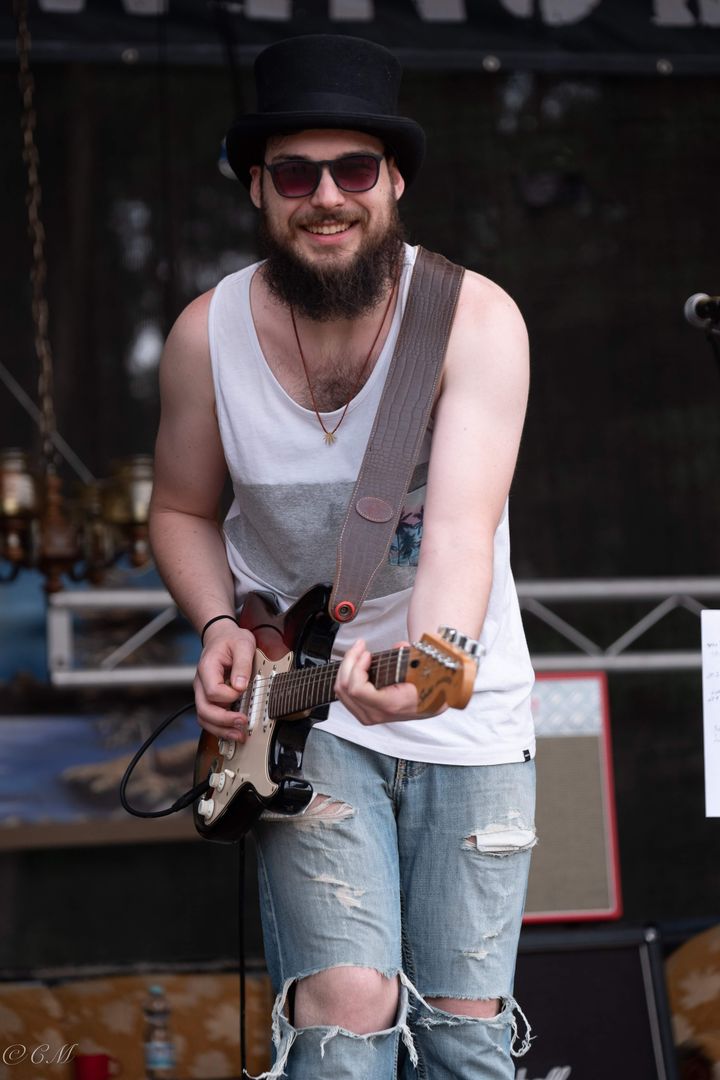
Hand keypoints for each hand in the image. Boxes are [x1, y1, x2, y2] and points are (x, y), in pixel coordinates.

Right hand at [194, 622, 255, 740]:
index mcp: (207, 668)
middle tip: (242, 723)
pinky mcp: (209, 699)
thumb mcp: (243, 644)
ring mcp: (203, 693)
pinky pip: (210, 718)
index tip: (243, 690)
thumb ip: (242, 664)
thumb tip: (240, 686)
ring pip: (204, 718)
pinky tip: (234, 732)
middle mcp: (201, 683)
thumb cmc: (231, 640)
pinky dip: (221, 728)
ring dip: (221, 730)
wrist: (221, 638)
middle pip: (204, 709)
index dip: (229, 696)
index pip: (212, 691)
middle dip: (223, 721)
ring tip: (239, 735)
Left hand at [334, 638, 420, 725]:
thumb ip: (410, 658)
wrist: (430, 705)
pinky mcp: (364, 713)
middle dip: (349, 661)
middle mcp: (376, 714)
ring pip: (341, 692)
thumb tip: (398, 646)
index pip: (357, 689)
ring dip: (347, 668)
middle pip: (345, 688)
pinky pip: (345, 695)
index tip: (367, 653)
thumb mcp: (422, 671)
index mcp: (389, 704)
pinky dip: (347, 677)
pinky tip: (357, 666)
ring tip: (358, 654)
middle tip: (360, 647)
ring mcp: (368, 716)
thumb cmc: (427, 690)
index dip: (357, 667)